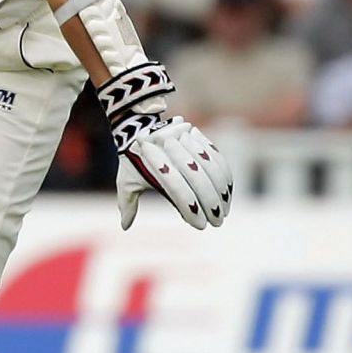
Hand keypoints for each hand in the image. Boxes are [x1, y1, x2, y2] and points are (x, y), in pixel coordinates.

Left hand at [115, 116, 232, 230]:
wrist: (137, 125)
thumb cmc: (131, 160)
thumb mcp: (126, 181)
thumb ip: (128, 204)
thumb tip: (124, 226)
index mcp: (154, 168)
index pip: (180, 193)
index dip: (192, 211)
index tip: (201, 225)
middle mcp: (171, 155)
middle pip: (199, 182)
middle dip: (212, 204)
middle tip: (217, 222)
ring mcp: (184, 143)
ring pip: (212, 170)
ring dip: (222, 191)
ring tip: (225, 208)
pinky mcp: (196, 137)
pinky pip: (216, 157)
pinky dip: (224, 174)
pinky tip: (227, 190)